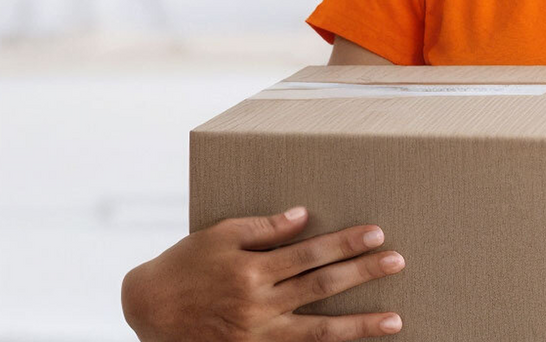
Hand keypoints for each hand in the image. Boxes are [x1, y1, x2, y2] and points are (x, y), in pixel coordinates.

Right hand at [122, 205, 407, 341]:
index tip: (376, 234)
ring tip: (395, 321)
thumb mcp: (217, 237)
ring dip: (360, 326)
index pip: (309, 253)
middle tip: (398, 262)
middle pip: (321, 287)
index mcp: (250, 271)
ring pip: (319, 331)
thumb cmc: (184, 266)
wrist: (148, 310)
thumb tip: (302, 216)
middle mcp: (258, 305)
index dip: (344, 243)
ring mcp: (258, 334)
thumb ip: (261, 229)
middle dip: (362, 274)